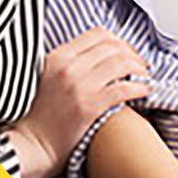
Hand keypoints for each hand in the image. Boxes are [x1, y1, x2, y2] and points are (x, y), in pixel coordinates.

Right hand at [7, 27, 150, 177]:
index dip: (120, 41)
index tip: (128, 52)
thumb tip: (105, 52)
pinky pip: (124, 89)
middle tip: (142, 66)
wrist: (32, 143)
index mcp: (58, 56)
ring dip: (139, 69)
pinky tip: (145, 91)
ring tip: (144, 77)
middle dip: (133, 54)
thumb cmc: (44, 112)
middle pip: (114, 46)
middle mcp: (68, 66)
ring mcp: (78, 85)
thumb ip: (73, 61)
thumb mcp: (50, 75)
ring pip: (122, 63)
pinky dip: (140, 88)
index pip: (99, 34)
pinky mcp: (89, 105)